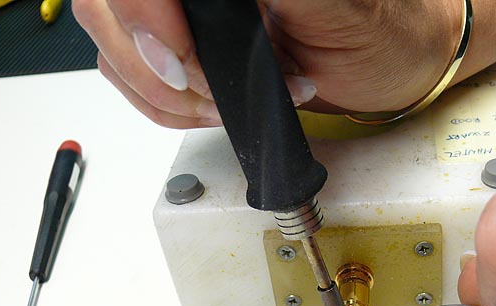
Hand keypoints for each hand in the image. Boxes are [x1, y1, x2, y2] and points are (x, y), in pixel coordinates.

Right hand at [72, 0, 459, 127]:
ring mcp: (183, 11)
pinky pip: (135, 78)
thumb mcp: (331, 5)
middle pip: (105, 8)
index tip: (181, 64)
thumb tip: (204, 6)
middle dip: (155, 65)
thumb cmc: (380, 29)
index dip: (142, 17)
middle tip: (211, 90)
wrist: (390, 60)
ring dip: (163, 92)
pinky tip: (212, 105)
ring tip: (223, 101)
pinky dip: (167, 106)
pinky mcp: (184, 42)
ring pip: (112, 45)